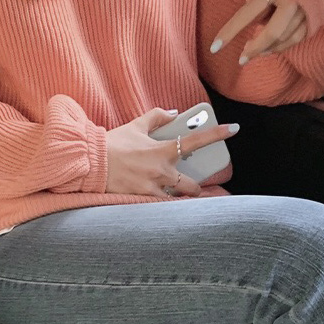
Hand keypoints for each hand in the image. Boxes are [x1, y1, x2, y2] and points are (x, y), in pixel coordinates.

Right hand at [105, 107, 237, 200]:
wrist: (90, 162)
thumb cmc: (112, 144)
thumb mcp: (135, 125)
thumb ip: (157, 117)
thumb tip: (173, 113)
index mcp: (163, 150)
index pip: (196, 140)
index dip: (217, 133)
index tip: (234, 129)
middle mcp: (162, 171)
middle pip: (192, 185)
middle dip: (196, 188)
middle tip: (194, 187)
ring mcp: (153, 188)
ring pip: (177, 200)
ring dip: (179, 200)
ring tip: (177, 200)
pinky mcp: (142, 200)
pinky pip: (160, 207)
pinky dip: (163, 206)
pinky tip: (162, 209)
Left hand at [210, 0, 308, 67]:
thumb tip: (248, 13)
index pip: (246, 14)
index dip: (230, 31)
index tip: (214, 48)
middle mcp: (290, 1)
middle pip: (271, 33)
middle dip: (255, 48)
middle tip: (242, 59)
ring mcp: (304, 11)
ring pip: (284, 38)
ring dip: (268, 48)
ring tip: (254, 51)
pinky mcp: (314, 18)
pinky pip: (297, 38)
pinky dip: (282, 46)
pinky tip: (271, 48)